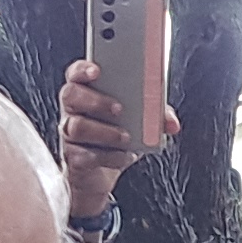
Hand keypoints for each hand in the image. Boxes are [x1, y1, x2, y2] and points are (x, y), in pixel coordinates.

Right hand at [55, 60, 169, 227]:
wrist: (103, 173)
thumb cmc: (118, 136)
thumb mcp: (140, 122)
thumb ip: (156, 116)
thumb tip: (171, 122)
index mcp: (87, 92)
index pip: (75, 73)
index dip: (83, 69)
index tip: (97, 70)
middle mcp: (73, 110)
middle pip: (70, 95)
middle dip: (95, 100)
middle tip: (119, 108)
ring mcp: (70, 134)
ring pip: (76, 127)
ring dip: (105, 131)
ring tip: (126, 137)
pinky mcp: (74, 158)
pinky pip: (85, 155)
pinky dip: (109, 157)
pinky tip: (124, 156)